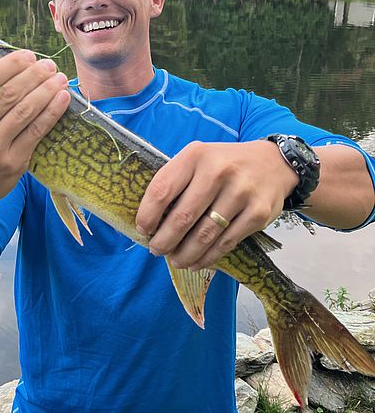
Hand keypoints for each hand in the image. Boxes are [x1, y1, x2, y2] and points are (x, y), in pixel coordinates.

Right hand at [0, 49, 70, 209]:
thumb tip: (19, 64)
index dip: (11, 64)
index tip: (28, 55)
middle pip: (8, 93)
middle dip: (34, 75)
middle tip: (49, 65)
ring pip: (25, 111)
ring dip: (47, 91)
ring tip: (59, 79)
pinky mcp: (11, 163)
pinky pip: (37, 131)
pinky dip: (52, 112)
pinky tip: (62, 99)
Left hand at [135, 140, 298, 269]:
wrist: (272, 163)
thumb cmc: (223, 164)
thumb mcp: (198, 159)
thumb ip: (176, 182)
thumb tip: (151, 221)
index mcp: (195, 155)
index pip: (162, 189)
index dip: (148, 214)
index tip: (143, 229)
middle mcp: (218, 171)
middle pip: (182, 217)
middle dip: (164, 240)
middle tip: (156, 250)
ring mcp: (240, 192)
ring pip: (204, 234)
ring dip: (184, 254)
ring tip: (175, 260)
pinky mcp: (258, 213)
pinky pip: (226, 243)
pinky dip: (208, 257)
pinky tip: (197, 261)